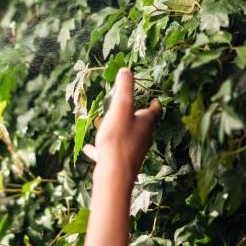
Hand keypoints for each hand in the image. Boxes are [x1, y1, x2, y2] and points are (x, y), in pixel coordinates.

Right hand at [82, 68, 160, 186]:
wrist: (114, 175)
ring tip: (106, 124)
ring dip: (118, 129)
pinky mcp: (120, 163)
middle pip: (143, 124)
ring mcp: (132, 151)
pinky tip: (89, 148)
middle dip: (136, 114)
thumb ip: (124, 88)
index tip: (154, 98)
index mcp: (146, 123)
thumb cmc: (119, 140)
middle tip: (128, 107)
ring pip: (127, 137)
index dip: (155, 103)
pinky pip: (111, 152)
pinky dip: (102, 147)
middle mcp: (142, 138)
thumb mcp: (121, 108)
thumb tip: (126, 70)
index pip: (155, 110)